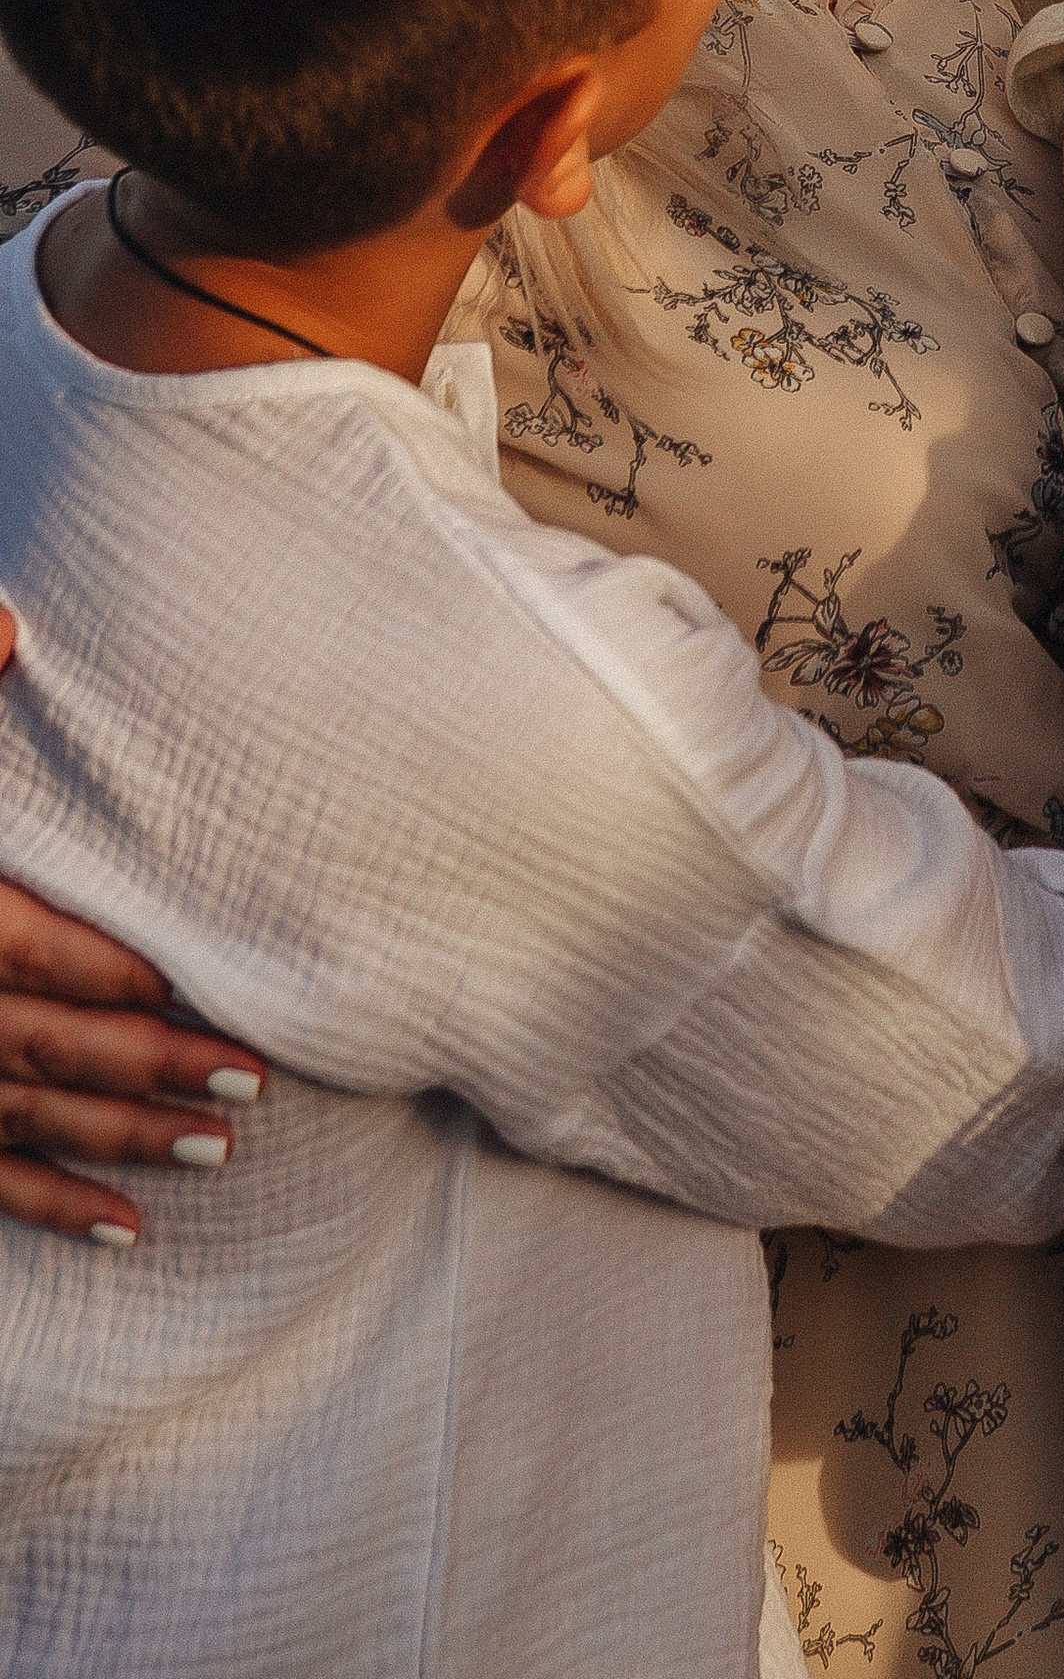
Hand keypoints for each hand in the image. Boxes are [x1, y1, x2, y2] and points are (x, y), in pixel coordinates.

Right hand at [0, 610, 264, 1242]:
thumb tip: (9, 625)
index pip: (34, 948)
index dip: (122, 971)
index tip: (208, 987)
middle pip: (43, 1042)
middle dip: (149, 1065)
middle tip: (252, 1079)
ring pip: (19, 1119)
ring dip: (119, 1140)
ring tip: (219, 1148)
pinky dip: (49, 1205)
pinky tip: (125, 1225)